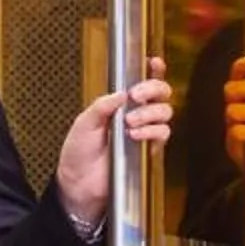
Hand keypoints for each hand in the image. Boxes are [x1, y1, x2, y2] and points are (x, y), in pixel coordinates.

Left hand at [58, 58, 173, 221]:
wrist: (79, 183)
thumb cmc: (79, 152)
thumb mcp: (84, 123)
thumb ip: (101, 106)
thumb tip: (120, 93)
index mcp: (119, 103)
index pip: (142, 80)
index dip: (152, 69)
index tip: (153, 62)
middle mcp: (136, 114)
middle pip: (161, 93)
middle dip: (153, 88)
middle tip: (136, 96)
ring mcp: (144, 130)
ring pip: (165, 112)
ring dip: (150, 113)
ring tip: (130, 122)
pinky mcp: (149, 148)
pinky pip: (162, 133)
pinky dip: (151, 130)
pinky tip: (135, 134)